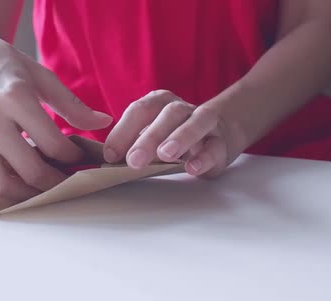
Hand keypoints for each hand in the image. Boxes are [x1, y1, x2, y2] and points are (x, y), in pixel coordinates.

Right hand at [0, 24, 111, 201]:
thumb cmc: (2, 64)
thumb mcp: (40, 76)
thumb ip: (72, 105)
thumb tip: (104, 123)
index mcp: (16, 99)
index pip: (54, 145)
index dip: (73, 159)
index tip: (80, 161)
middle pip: (30, 170)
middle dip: (55, 184)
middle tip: (67, 184)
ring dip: (23, 195)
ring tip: (40, 191)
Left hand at [103, 90, 236, 176]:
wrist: (219, 132)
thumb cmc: (174, 134)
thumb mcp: (151, 134)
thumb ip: (132, 142)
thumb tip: (109, 157)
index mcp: (159, 102)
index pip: (139, 110)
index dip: (123, 131)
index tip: (110, 155)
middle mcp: (181, 108)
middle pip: (166, 116)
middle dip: (148, 138)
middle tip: (134, 161)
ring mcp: (205, 122)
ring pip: (195, 122)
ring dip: (180, 137)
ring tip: (165, 155)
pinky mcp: (221, 142)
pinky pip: (215, 147)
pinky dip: (204, 157)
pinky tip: (192, 168)